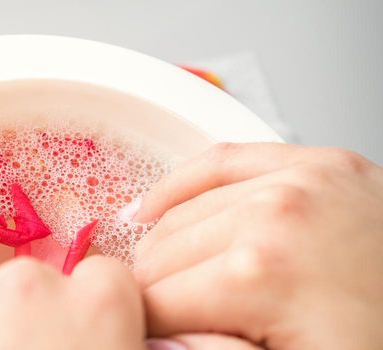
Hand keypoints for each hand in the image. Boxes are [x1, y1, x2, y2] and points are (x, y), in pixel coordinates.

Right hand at [132, 143, 382, 348]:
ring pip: (177, 216)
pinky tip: (154, 209)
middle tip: (183, 325)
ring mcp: (297, 180)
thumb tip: (154, 342)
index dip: (149, 334)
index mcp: (258, 274)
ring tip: (184, 289)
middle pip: (159, 260)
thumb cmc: (376, 345)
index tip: (161, 342)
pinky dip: (179, 187)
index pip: (152, 304)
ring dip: (169, 256)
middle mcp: (272, 212)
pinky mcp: (316, 164)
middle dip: (159, 299)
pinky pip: (219, 162)